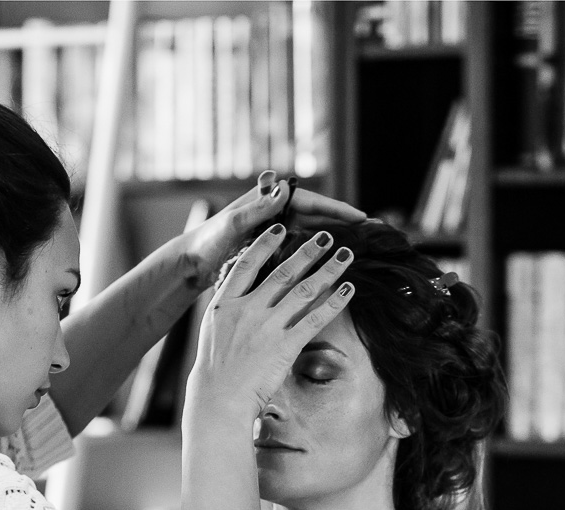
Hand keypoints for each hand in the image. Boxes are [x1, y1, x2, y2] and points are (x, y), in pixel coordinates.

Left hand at [178, 170, 364, 291]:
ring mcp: (275, 233)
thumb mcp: (230, 224)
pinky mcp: (272, 251)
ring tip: (361, 246)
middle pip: (318, 216)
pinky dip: (319, 256)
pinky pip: (302, 251)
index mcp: (268, 202)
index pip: (310, 202)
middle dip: (344, 222)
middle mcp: (275, 214)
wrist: (190, 263)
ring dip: (335, 239)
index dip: (336, 209)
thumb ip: (255, 209)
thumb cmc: (206, 241)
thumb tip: (283, 189)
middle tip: (373, 230)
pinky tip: (334, 266)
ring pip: (313, 233)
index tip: (360, 217)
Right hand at [183, 224, 354, 420]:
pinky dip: (334, 302)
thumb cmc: (216, 369)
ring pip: (304, 290)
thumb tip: (245, 294)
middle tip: (325, 235)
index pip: (247, 264)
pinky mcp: (286, 346)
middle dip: (308, 251)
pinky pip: (315, 319)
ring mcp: (268, 327)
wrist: (218, 398)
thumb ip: (231, 308)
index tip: (281, 226)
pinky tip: (348, 290)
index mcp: (227, 303)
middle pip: (283, 272)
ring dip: (328, 270)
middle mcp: (249, 309)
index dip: (265, 243)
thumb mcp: (214, 330)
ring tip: (345, 256)